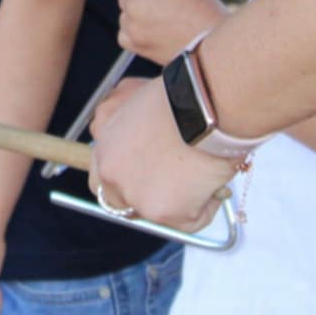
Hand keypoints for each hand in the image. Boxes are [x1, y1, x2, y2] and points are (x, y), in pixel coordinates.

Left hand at [89, 76, 237, 231]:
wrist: (205, 104)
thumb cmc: (181, 94)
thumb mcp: (132, 95)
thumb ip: (121, 122)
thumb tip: (136, 138)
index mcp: (104, 145)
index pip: (102, 176)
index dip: (126, 178)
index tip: (147, 176)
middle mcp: (112, 174)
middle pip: (121, 203)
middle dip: (145, 197)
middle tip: (175, 186)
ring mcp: (135, 196)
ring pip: (159, 212)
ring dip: (181, 198)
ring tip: (203, 171)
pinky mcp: (162, 213)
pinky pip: (191, 220)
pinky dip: (207, 204)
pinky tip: (214, 179)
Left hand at [118, 0, 225, 61]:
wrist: (211, 47)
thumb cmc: (204, 13)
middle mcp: (134, 2)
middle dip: (139, 0)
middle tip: (162, 10)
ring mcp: (132, 24)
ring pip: (125, 17)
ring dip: (137, 18)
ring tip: (162, 25)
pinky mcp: (134, 44)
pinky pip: (124, 35)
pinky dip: (134, 35)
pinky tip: (152, 36)